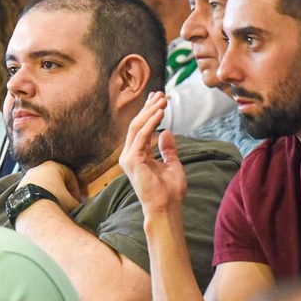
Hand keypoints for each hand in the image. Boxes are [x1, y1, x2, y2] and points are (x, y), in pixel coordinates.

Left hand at [18, 161, 83, 216]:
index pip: (69, 174)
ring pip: (40, 187)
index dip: (75, 189)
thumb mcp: (72, 202)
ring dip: (48, 196)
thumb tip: (77, 206)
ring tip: (53, 209)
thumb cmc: (55, 204)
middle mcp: (36, 170)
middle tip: (66, 204)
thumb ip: (76, 200)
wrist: (33, 215)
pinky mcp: (16, 192)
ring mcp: (24, 180)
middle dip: (61, 192)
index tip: (77, 200)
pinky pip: (30, 195)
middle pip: (53, 180)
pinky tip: (41, 211)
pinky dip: (36, 202)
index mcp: (52, 166)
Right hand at [120, 93, 187, 215]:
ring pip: (136, 127)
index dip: (149, 113)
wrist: (166, 207)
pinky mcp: (132, 160)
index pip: (140, 129)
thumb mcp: (172, 164)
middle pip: (136, 125)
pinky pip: (141, 136)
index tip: (159, 99)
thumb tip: (166, 132)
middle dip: (149, 107)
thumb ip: (167, 149)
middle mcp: (128, 156)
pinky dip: (151, 122)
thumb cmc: (169, 191)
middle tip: (161, 93)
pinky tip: (161, 112)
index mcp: (137, 156)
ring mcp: (128, 158)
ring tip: (163, 99)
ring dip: (150, 111)